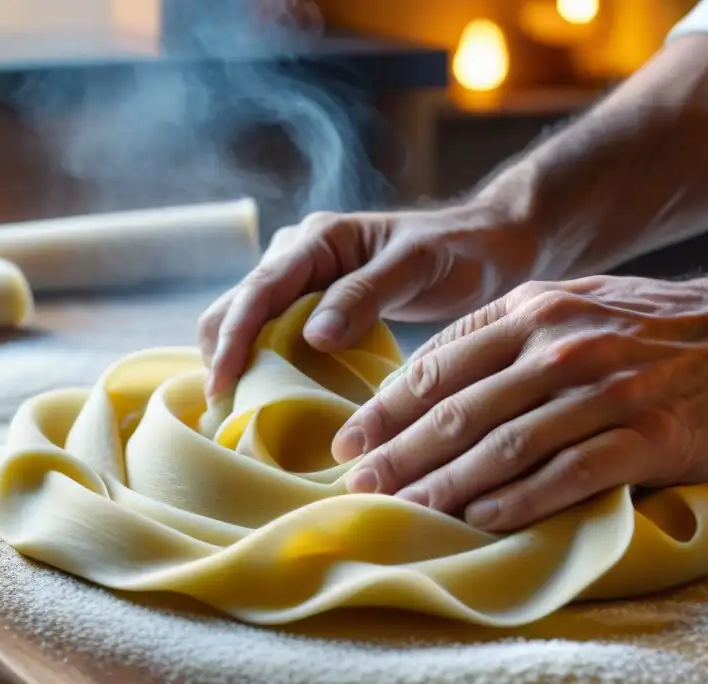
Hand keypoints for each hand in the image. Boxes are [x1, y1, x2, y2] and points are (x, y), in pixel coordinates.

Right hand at [198, 201, 533, 398]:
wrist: (484, 246)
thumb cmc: (457, 250)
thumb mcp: (416, 266)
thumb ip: (364, 294)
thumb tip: (311, 336)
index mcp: (317, 239)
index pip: (258, 290)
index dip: (234, 338)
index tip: (223, 385)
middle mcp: (298, 256)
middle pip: (237, 306)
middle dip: (223, 356)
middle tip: (223, 417)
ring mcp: (303, 282)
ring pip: (249, 324)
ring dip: (239, 365)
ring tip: (235, 419)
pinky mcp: (314, 309)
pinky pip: (274, 336)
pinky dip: (265, 367)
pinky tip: (267, 402)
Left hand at [331, 272, 707, 531]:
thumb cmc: (662, 326)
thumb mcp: (579, 302)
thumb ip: (511, 333)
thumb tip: (437, 376)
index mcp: (536, 309)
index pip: (440, 363)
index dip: (387, 407)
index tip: (348, 441)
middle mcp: (561, 344)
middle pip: (458, 410)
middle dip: (397, 454)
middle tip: (356, 487)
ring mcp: (604, 390)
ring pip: (502, 446)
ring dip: (443, 487)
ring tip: (401, 513)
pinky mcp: (646, 436)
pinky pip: (565, 475)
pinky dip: (516, 503)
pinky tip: (478, 522)